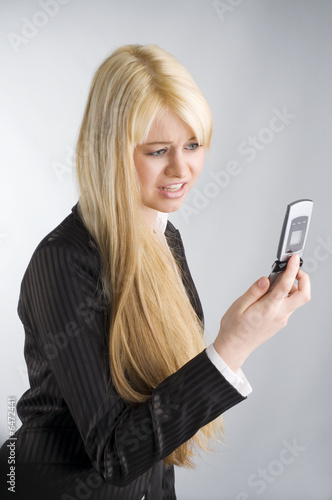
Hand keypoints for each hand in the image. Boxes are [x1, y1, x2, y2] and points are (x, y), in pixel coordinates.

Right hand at [213, 254, 310, 371]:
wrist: (234, 347)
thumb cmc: (234, 328)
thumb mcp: (239, 306)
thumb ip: (254, 291)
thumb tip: (266, 279)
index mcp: (268, 309)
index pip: (286, 286)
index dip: (292, 270)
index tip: (294, 259)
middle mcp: (279, 315)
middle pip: (303, 295)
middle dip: (303, 279)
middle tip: (293, 270)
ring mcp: (282, 320)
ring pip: (297, 300)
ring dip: (292, 287)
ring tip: (273, 283)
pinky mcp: (280, 322)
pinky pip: (288, 306)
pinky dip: (285, 296)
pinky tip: (270, 294)